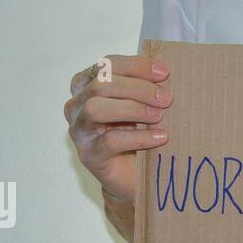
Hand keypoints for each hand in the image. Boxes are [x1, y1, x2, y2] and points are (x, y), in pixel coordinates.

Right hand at [64, 54, 172, 204]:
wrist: (133, 177)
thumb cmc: (136, 134)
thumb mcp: (141, 105)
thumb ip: (145, 88)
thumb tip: (165, 74)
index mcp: (86, 85)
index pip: (106, 65)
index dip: (135, 66)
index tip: (164, 73)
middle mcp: (77, 106)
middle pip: (100, 85)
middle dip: (137, 88)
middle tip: (166, 98)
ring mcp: (79, 131)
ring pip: (96, 108)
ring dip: (133, 108)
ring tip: (159, 116)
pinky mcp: (89, 155)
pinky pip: (110, 141)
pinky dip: (138, 137)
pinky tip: (159, 137)